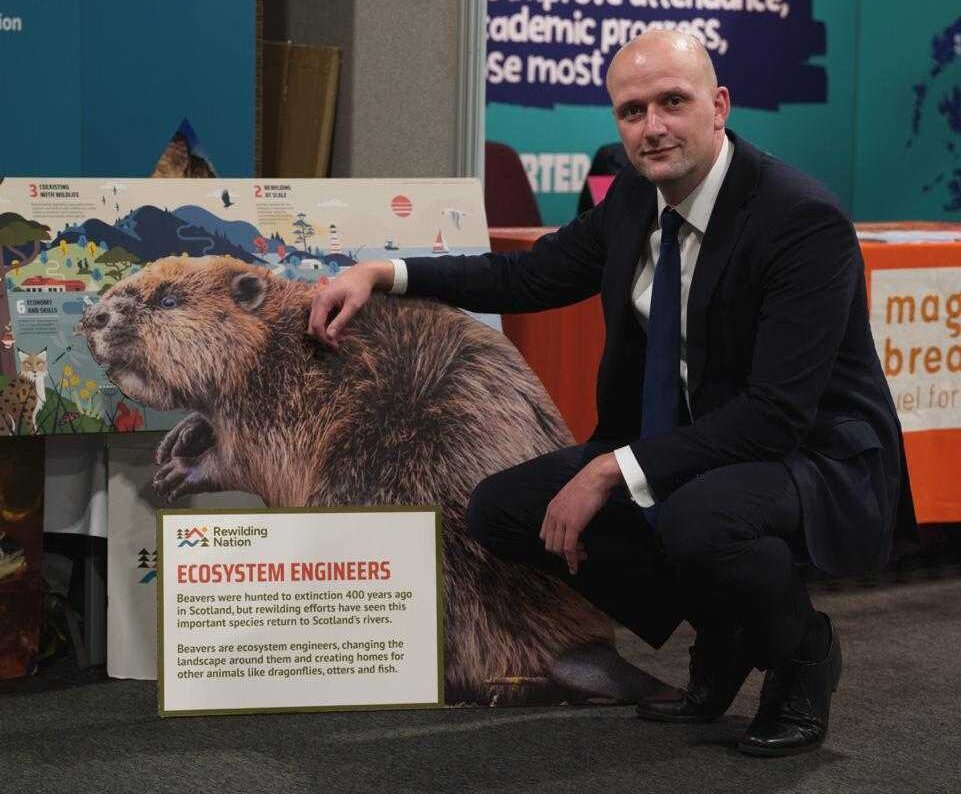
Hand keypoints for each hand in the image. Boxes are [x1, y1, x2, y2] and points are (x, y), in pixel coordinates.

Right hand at [306, 261, 394, 347]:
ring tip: (343, 336)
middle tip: (339, 343)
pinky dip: (329, 325)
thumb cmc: (359, 288)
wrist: (361, 273)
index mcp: (322, 300)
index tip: (336, 346)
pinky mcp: (322, 301)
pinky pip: (321, 317)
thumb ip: (341, 320)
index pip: (316, 326)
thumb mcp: (353, 305)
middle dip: (324, 336)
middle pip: (313, 325)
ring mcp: (318, 300)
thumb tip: (330, 336)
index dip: (324, 338)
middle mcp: (317, 300)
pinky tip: (341, 328)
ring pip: (316, 322)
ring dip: (327, 331)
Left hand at [539, 452, 622, 574]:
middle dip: (562, 553)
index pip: (545, 535)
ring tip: (583, 554)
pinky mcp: (573, 525)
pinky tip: (577, 564)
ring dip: (570, 556)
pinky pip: (569, 548)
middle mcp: (553, 515)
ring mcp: (562, 520)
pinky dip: (572, 559)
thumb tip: (574, 517)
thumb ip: (567, 508)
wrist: (596, 477)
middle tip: (578, 552)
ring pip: (558, 548)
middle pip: (550, 544)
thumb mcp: (571, 496)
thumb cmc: (589, 484)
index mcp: (551, 508)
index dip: (555, 543)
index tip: (568, 546)